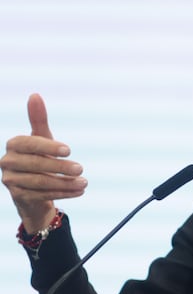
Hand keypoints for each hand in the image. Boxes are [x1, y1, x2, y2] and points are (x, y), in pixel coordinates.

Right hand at [0, 94, 85, 229]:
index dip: (48, 147)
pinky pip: (43, 195)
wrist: (33, 189)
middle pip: (35, 165)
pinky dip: (64, 193)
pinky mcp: (19, 197)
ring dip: (65, 183)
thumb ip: (38, 120)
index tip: (69, 150)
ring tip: (84, 182)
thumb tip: (35, 95)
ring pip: (40, 182)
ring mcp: (11, 181)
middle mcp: (7, 162)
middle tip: (81, 168)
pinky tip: (80, 191)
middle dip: (60, 167)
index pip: (29, 144)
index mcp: (13, 145)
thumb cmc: (39, 158)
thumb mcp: (42, 139)